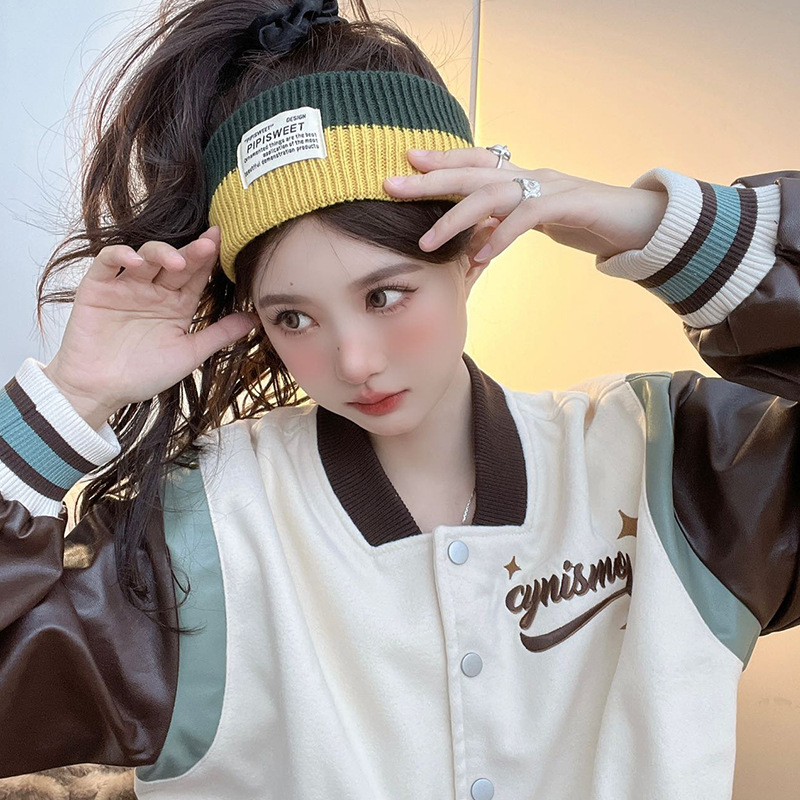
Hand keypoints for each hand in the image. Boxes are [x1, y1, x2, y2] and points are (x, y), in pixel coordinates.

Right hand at [43, 227, 258, 427]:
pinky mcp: (97, 287)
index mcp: (176, 303)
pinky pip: (107, 262)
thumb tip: (256, 319)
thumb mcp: (190, 354)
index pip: (197, 275)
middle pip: (175, 262)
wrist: (101, 390)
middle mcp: (153, 290)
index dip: (209, 259)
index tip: (226, 242)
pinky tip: (136, 262)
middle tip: (210, 243)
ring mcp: (125, 287)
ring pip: (145, 256)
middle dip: (193, 252)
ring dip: (161, 252)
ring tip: (177, 261)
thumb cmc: (145, 374)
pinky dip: (120, 256)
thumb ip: (220, 334)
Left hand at [382, 147, 668, 261]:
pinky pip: (529, 216)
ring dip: (456, 218)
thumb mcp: (538, 222)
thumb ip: (506, 223)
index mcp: (522, 177)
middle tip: (392, 186)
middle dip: (430, 179)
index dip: (442, 159)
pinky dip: (501, 237)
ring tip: (428, 243)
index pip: (475, 162)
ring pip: (494, 193)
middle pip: (473, 171)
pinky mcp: (573, 204)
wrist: (642, 222)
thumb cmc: (586, 222)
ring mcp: (552, 186)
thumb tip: (474, 239)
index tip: (406, 161)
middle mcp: (532, 175)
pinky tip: (481, 258)